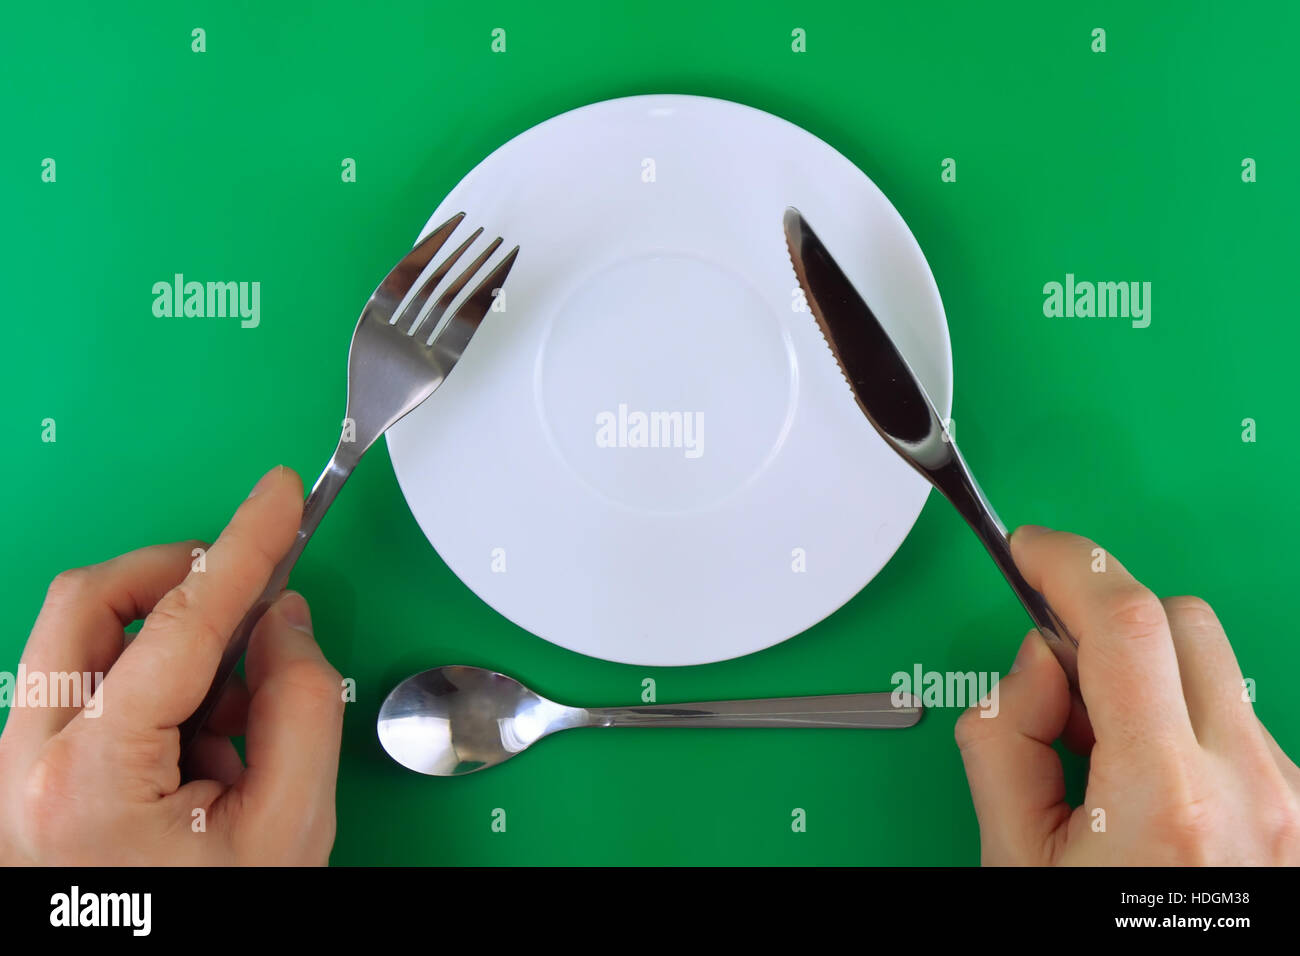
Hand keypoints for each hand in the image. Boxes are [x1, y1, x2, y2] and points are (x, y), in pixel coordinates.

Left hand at [0, 466, 345, 864]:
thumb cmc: (213, 924)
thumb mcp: (293, 829)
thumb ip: (302, 705)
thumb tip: (284, 621)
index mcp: (90, 780)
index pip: (180, 626)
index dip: (242, 546)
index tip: (279, 496)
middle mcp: (25, 768)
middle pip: (86, 605)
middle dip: (175, 575)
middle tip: (247, 586)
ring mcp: (13, 775)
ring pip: (76, 642)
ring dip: (165, 638)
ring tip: (232, 709)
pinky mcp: (24, 781)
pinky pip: (81, 687)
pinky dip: (148, 682)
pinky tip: (200, 742)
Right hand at [955, 525, 1299, 864]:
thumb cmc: (1100, 944)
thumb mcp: (1014, 858)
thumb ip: (1006, 738)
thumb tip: (1036, 668)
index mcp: (1167, 800)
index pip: (1125, 623)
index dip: (1068, 563)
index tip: (1032, 551)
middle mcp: (1250, 788)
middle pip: (1181, 619)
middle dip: (1106, 620)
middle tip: (1056, 679)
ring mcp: (1290, 797)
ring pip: (1213, 667)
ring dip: (1146, 679)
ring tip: (1104, 760)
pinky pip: (1236, 719)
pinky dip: (1183, 723)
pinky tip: (1149, 788)